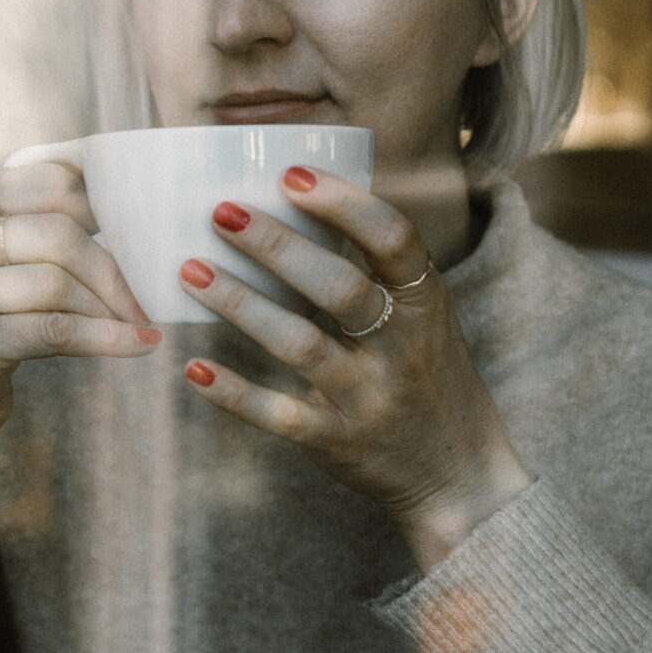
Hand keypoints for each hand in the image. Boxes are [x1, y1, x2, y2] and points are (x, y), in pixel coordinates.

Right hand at [0, 160, 162, 535]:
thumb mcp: (2, 262)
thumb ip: (46, 226)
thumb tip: (137, 208)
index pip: (46, 183)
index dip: (103, 205)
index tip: (142, 231)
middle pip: (56, 233)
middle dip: (114, 267)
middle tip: (146, 295)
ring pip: (56, 283)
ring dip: (109, 307)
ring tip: (137, 323)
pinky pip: (53, 331)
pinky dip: (104, 338)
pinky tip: (138, 345)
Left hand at [174, 164, 532, 570]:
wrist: (461, 478)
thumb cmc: (428, 375)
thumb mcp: (426, 315)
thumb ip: (378, 269)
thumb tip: (298, 192)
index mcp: (427, 303)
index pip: (395, 241)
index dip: (345, 204)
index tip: (290, 174)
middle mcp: (402, 348)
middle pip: (340, 289)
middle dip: (277, 247)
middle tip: (220, 211)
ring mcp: (368, 398)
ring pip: (300, 345)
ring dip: (240, 305)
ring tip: (190, 270)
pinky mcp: (335, 441)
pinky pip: (279, 415)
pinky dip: (234, 392)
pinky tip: (193, 366)